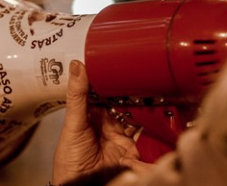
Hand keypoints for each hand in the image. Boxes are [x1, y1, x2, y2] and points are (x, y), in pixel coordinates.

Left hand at [52, 60, 150, 184]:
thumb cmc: (70, 163)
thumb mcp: (72, 126)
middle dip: (132, 91)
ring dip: (144, 105)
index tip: (120, 63)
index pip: (103, 92)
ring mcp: (121, 136)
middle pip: (123, 102)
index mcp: (90, 115)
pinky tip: (156, 113)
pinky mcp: (133, 148)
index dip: (111, 79)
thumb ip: (77, 97)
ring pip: (137, 115)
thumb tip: (77, 67)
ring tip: (151, 91)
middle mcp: (107, 124)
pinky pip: (146, 133)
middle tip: (141, 76)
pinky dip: (153, 124)